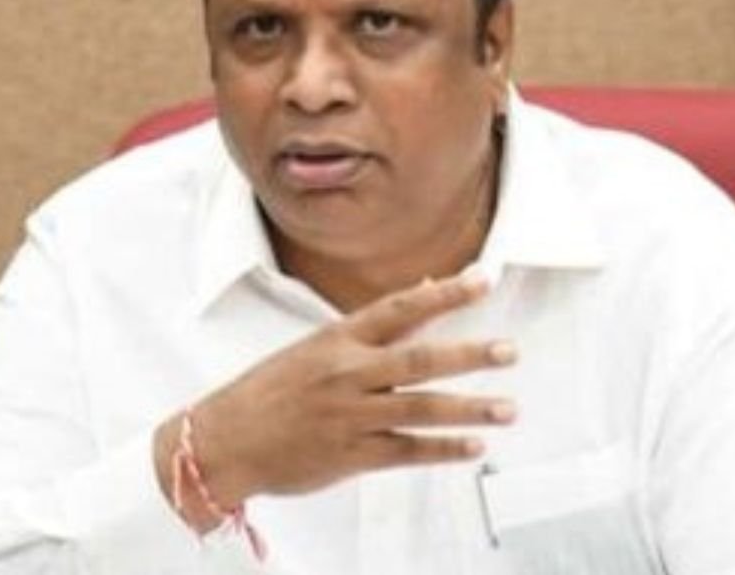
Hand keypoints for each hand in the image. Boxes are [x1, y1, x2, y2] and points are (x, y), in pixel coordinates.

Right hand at [153, 274, 516, 528]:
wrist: (225, 440)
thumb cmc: (269, 391)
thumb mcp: (314, 347)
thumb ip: (373, 326)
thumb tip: (425, 291)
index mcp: (337, 339)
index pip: (400, 308)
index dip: (445, 294)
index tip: (483, 280)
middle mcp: (347, 373)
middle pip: (419, 359)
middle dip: (469, 355)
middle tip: (509, 350)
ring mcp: (350, 415)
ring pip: (421, 407)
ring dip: (470, 408)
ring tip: (508, 408)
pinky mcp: (351, 454)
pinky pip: (407, 451)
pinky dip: (443, 449)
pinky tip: (473, 447)